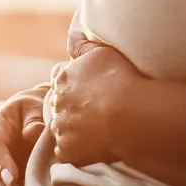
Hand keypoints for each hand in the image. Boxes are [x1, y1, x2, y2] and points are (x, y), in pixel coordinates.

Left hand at [47, 41, 145, 168]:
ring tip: (95, 130)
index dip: (73, 82)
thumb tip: (71, 34)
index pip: (59, 77)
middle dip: (70, 105)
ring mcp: (60, 128)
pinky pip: (66, 152)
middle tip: (93, 110)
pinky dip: (76, 150)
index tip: (87, 87)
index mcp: (62, 78)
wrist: (129, 115)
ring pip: (61, 128)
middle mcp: (56, 102)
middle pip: (58, 103)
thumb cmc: (120, 80)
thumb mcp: (103, 53)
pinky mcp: (67, 151)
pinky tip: (92, 146)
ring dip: (72, 128)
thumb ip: (83, 45)